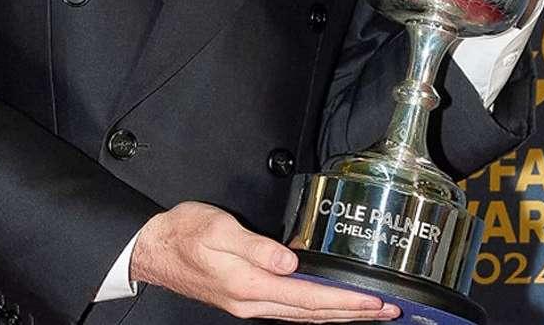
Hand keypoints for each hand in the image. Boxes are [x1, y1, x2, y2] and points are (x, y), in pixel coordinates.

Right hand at [130, 202, 397, 320]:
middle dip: (353, 314)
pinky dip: (317, 313)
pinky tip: (328, 309)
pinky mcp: (247, 300)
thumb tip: (289, 262)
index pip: (308, 298)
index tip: (375, 302)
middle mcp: (252, 303)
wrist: (153, 249)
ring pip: (304, 317)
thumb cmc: (183, 233)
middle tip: (389, 311)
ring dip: (339, 316)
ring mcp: (249, 305)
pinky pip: (291, 312)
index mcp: (248, 285)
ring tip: (370, 313)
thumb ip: (255, 246)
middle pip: (312, 314)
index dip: (346, 301)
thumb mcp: (217, 229)